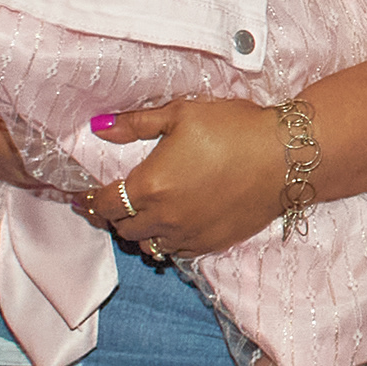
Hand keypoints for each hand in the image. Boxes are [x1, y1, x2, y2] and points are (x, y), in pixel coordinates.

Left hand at [85, 95, 290, 258]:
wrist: (285, 157)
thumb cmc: (233, 128)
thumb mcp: (181, 114)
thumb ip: (136, 124)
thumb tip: (100, 128)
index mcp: (150, 185)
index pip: (104, 203)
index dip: (89, 201)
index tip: (81, 198)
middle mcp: (165, 217)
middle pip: (123, 228)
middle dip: (113, 215)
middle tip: (113, 202)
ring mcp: (189, 235)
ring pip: (148, 245)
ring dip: (140, 232)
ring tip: (143, 215)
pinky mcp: (211, 243)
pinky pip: (177, 252)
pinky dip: (167, 240)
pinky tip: (173, 224)